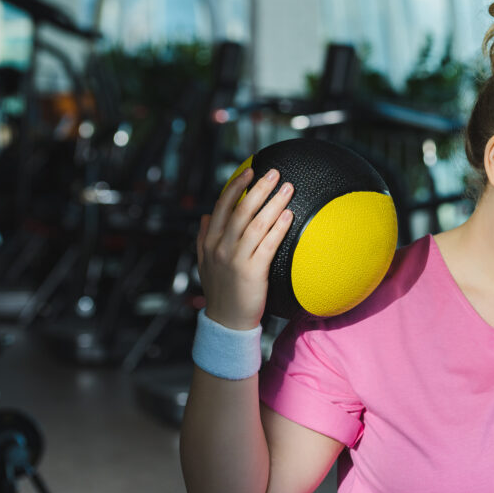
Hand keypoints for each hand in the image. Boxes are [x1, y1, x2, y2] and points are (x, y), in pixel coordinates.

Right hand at [196, 168, 294, 329]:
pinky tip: (289, 215)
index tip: (250, 171)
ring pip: (256, 223)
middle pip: (241, 210)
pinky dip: (279, 227)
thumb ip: (204, 238)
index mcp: (210, 242)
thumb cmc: (220, 290)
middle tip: (275, 172)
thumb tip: (206, 216)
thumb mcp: (205, 262)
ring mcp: (236, 259)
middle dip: (259, 188)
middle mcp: (221, 247)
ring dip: (274, 203)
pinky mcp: (253, 272)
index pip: (222, 206)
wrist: (226, 322)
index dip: (236, 187)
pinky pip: (268, 244)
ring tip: (288, 188)